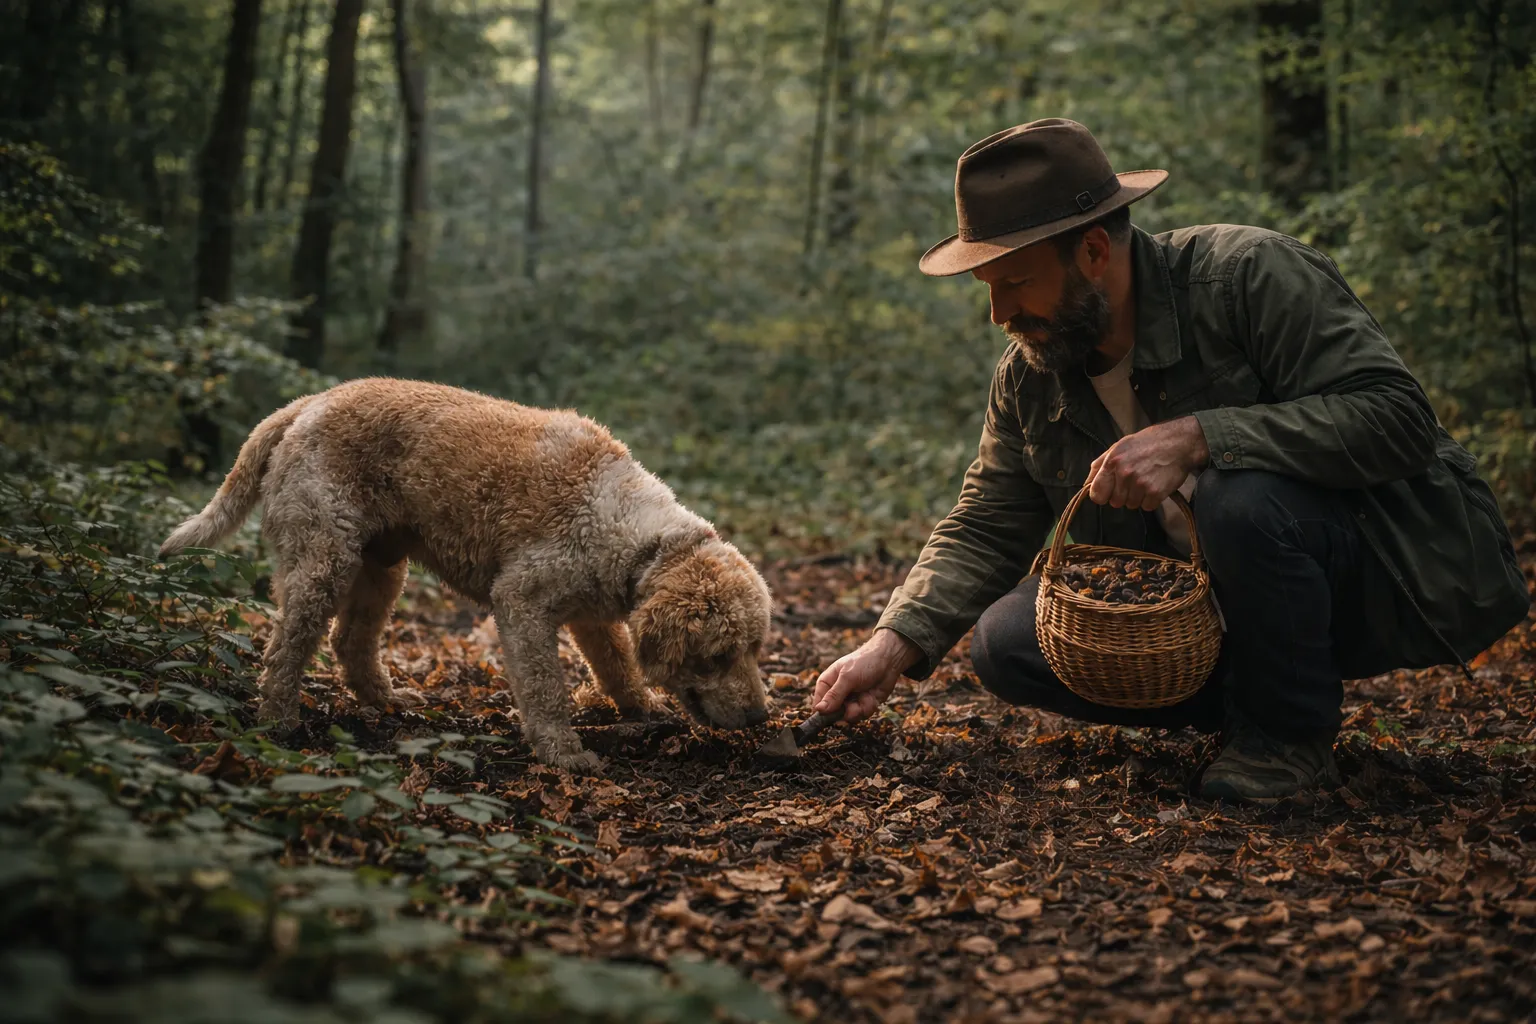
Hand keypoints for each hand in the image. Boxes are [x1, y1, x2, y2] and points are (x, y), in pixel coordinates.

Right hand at [812, 628, 921, 723]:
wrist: (889, 661)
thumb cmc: (864, 662)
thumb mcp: (847, 678)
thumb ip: (834, 695)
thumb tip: (818, 710)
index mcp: (827, 683)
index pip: (819, 704)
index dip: (824, 712)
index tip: (833, 715)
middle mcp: (837, 693)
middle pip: (833, 714)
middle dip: (845, 712)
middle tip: (853, 705)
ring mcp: (850, 700)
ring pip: (849, 717)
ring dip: (859, 709)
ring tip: (865, 697)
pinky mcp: (863, 704)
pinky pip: (862, 715)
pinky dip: (869, 707)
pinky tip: (872, 697)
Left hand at [1087, 416, 1208, 509]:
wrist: (1179, 442)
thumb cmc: (1148, 443)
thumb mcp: (1119, 446)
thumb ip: (1100, 464)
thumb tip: (1087, 483)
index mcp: (1112, 461)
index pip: (1096, 494)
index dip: (1102, 495)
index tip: (1109, 492)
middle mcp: (1124, 473)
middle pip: (1115, 502)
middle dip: (1123, 495)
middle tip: (1134, 481)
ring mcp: (1140, 484)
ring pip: (1131, 505)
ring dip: (1138, 497)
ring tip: (1146, 480)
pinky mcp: (1155, 492)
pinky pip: (1147, 507)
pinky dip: (1151, 500)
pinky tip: (1155, 484)